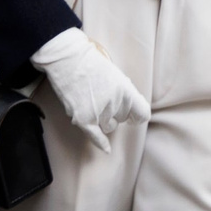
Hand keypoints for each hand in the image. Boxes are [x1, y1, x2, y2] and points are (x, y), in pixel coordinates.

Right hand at [31, 28, 148, 137]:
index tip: (134, 117)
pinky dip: (101, 143)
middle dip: (116, 113)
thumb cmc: (93, 65)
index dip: (137, 116)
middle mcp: (116, 104)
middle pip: (122, 119)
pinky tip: (107, 150)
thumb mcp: (117, 77)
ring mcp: (99, 113)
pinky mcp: (83, 118)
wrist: (68, 60)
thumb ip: (125, 94)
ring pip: (109, 126)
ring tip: (94, 104)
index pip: (142, 113)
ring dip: (104, 120)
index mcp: (128, 92)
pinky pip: (95, 136)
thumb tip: (131, 109)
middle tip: (103, 98)